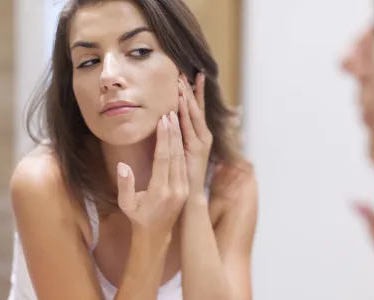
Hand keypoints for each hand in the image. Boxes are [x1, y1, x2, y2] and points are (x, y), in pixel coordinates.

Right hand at [116, 113, 188, 237]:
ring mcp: (183, 188)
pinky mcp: (186, 188)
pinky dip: (182, 148)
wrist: (156, 235)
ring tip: (177, 118)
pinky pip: (184, 164)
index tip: (164, 121)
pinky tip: (179, 135)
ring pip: (182, 157)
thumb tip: (122, 166)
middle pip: (175, 154)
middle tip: (172, 112)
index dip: (164, 139)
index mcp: (160, 191)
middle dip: (174, 132)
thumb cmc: (138, 218)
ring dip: (180, 137)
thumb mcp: (126, 205)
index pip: (163, 159)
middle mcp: (175, 188)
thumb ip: (125, 186)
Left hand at [177, 73, 211, 198]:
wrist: (189, 198)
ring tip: (182, 80)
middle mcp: (203, 136)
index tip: (189, 76)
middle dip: (192, 89)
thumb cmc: (183, 175)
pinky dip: (185, 112)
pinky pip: (189, 127)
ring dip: (188, 96)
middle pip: (197, 108)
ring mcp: (202, 142)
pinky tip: (180, 100)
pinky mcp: (197, 149)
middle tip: (186, 71)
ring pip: (194, 114)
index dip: (194, 93)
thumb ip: (178, 139)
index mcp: (199, 136)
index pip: (196, 110)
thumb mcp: (180, 154)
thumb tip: (169, 123)